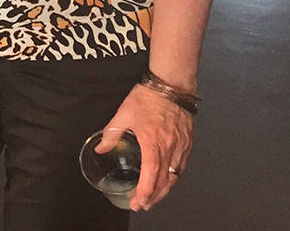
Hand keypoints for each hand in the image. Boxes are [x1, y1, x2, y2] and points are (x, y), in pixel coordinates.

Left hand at [98, 84, 193, 210]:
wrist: (171, 84)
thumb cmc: (148, 97)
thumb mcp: (124, 113)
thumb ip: (112, 133)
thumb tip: (101, 148)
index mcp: (153, 141)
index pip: (151, 174)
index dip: (145, 192)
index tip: (138, 202)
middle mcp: (170, 147)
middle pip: (164, 180)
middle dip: (153, 197)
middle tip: (142, 205)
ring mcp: (181, 146)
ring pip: (174, 176)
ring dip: (164, 190)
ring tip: (153, 198)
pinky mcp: (187, 142)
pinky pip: (181, 166)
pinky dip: (174, 177)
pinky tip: (167, 181)